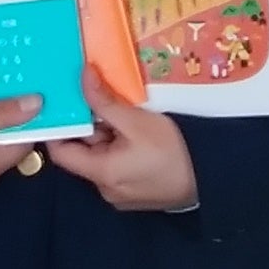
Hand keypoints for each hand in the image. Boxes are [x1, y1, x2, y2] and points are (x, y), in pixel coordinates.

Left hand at [45, 70, 197, 212]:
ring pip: (101, 158)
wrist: (211, 177)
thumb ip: (104, 100)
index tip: (63, 103)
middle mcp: (105, 189)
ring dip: (107, 136)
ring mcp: (120, 194)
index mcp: (101, 174)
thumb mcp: (137, 121)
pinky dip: (119, 148)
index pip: (60, 152)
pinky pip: (117, 167)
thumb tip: (83, 75)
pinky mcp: (134, 193)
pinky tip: (136, 133)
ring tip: (123, 114)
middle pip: (82, 154)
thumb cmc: (173, 151)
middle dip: (90, 126)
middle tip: (100, 99)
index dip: (58, 127)